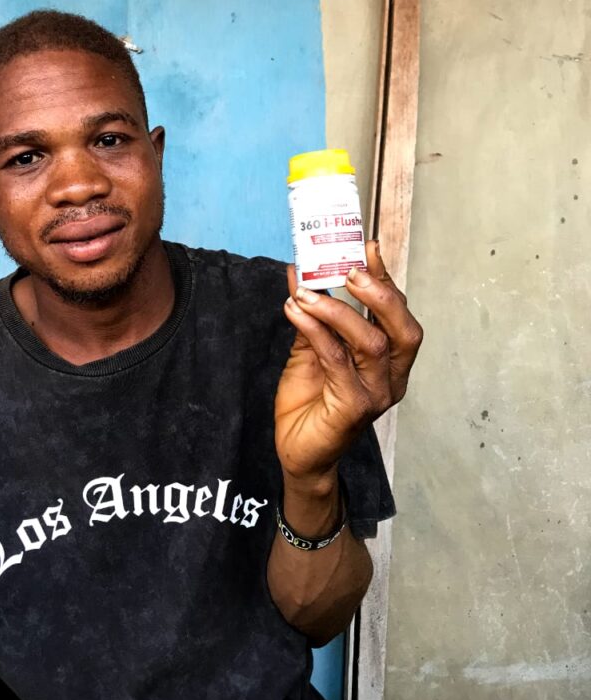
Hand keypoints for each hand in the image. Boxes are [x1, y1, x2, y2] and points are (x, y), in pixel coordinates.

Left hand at [275, 240, 422, 488]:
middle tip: (349, 270)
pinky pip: (337, 361)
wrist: (297, 453)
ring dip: (339, 311)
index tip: (367, 247)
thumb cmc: (310, 402)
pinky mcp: (354, 409)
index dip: (386, 279)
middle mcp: (392, 377)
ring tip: (307, 292)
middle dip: (380, 294)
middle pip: (404, 330)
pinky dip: (316, 331)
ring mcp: (377, 395)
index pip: (398, 315)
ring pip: (372, 343)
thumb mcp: (311, 351)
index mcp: (390, 361)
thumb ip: (314, 317)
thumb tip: (300, 274)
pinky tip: (296, 312)